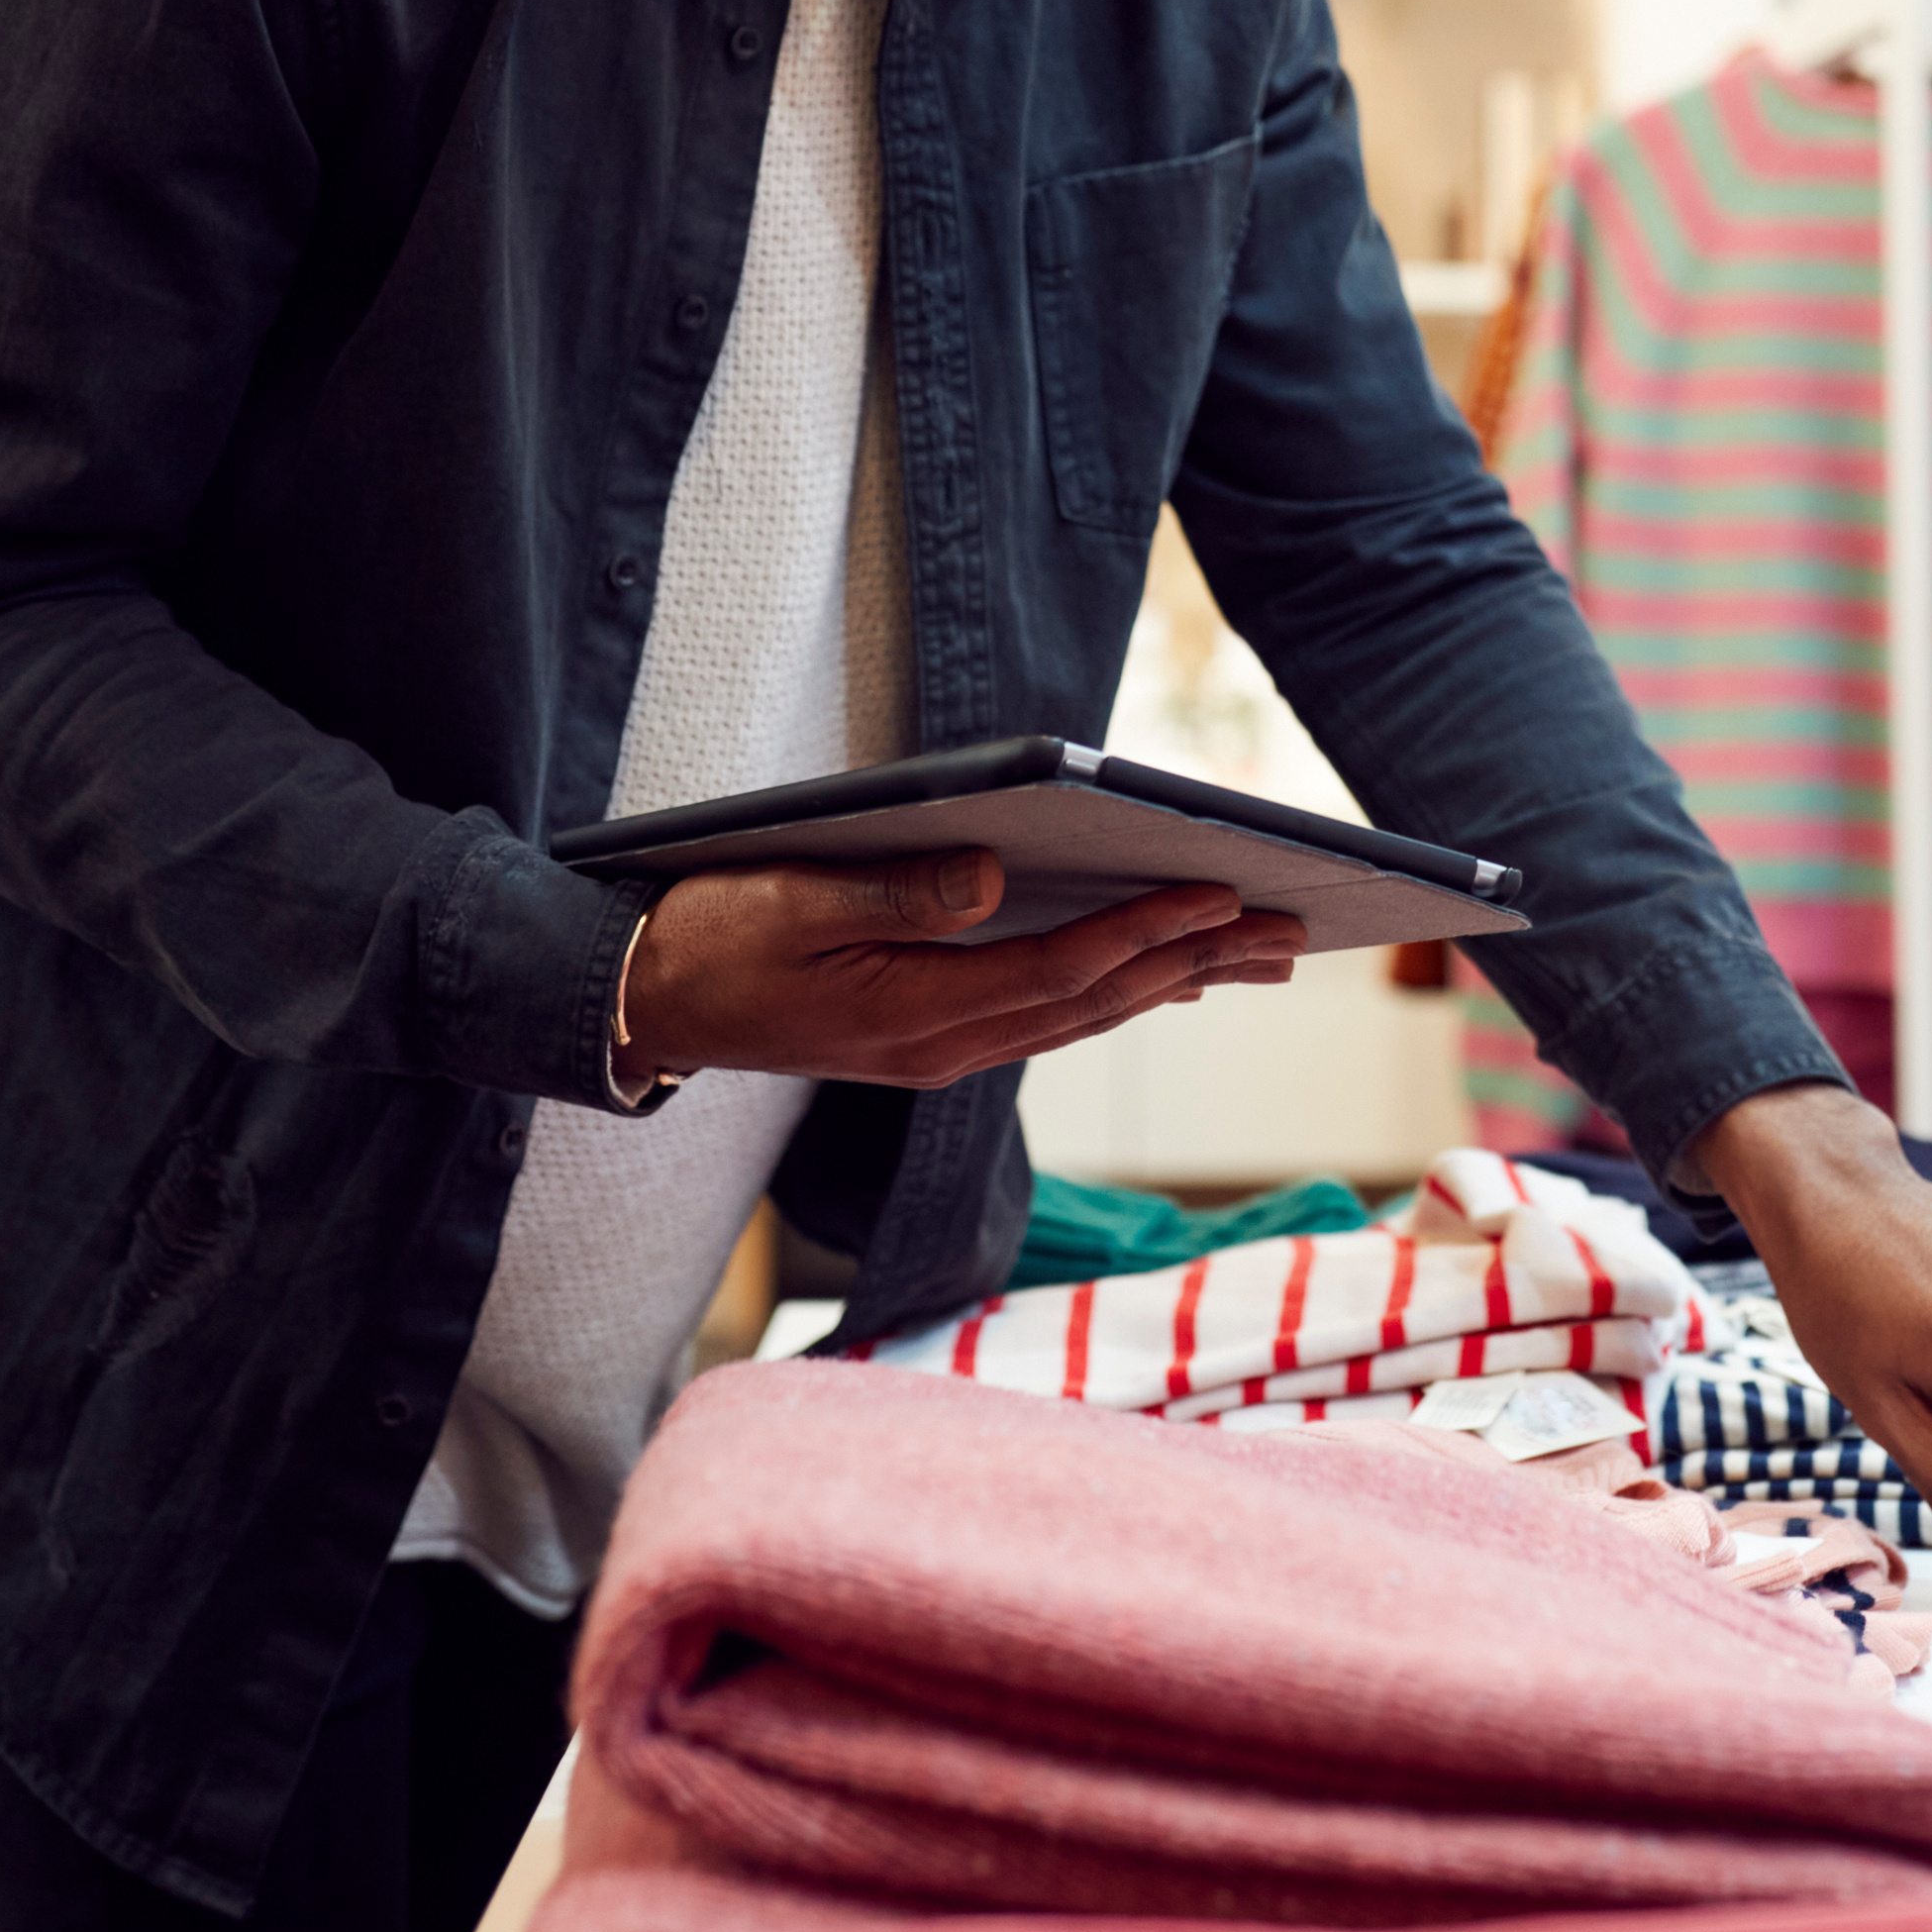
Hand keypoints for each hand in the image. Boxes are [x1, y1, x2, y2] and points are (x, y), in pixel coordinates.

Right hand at [611, 849, 1298, 1097]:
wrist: (647, 1003)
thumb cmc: (709, 938)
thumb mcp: (790, 899)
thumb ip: (894, 891)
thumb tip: (995, 879)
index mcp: (912, 1015)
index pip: (1058, 972)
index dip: (1143, 934)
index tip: (1217, 895)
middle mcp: (942, 1047)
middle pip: (1093, 1004)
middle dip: (1193, 963)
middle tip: (1284, 929)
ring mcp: (939, 1051)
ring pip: (1080, 1017)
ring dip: (1171, 982)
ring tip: (1253, 954)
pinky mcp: (930, 1039)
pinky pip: (1047, 1018)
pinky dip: (1113, 992)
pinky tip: (1157, 977)